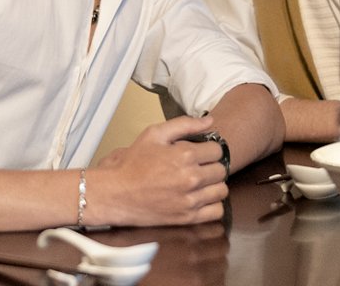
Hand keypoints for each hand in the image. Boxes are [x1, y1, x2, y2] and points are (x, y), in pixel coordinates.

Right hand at [87, 115, 228, 226]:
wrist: (117, 193)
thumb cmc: (133, 163)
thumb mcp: (154, 134)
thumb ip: (184, 124)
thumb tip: (210, 121)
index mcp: (185, 155)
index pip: (217, 150)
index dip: (208, 149)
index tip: (200, 152)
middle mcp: (191, 178)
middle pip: (221, 170)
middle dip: (211, 166)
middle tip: (198, 166)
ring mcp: (190, 199)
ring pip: (222, 190)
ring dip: (213, 185)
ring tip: (200, 182)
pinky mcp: (188, 217)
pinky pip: (217, 211)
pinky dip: (212, 204)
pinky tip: (200, 198)